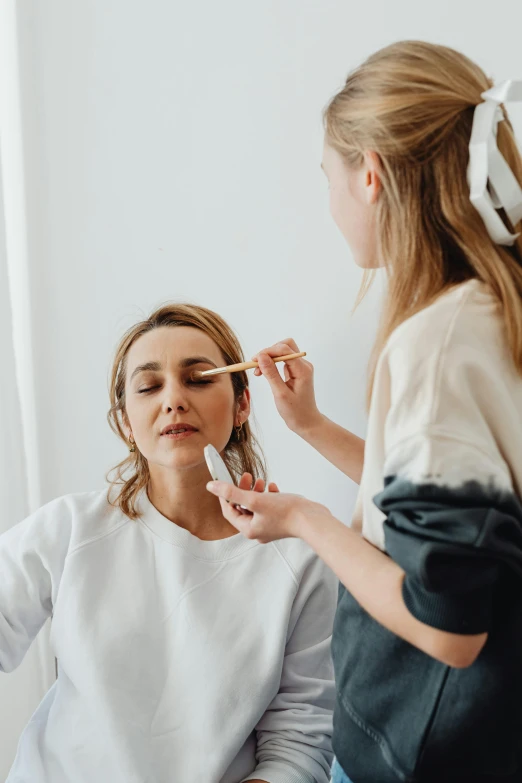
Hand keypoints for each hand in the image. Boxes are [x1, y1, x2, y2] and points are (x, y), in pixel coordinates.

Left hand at [207, 473, 329, 542]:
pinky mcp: (281, 520)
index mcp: (249, 529)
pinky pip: (269, 506)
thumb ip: (232, 492)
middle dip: (243, 490)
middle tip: (247, 476)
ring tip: (261, 480)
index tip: (224, 482)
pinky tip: (273, 488)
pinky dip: (269, 495)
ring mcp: (271, 526)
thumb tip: (211, 486)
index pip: (229, 512)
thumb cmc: (287, 513)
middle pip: (243, 508)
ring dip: (256, 491)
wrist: (312, 519)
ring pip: (257, 506)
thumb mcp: (255, 499)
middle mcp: (259, 530)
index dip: (225, 496)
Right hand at [251, 338, 321, 434]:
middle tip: (256, 364)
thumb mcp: (280, 393)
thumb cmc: (295, 411)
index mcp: (302, 370)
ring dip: (269, 357)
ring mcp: (300, 367)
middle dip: (269, 352)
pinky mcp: (296, 371)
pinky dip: (272, 363)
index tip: (253, 360)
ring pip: (283, 351)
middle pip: (285, 346)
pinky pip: (283, 360)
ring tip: (258, 371)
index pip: (284, 350)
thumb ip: (271, 374)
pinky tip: (264, 372)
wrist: (306, 422)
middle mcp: (303, 365)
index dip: (267, 352)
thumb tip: (261, 356)